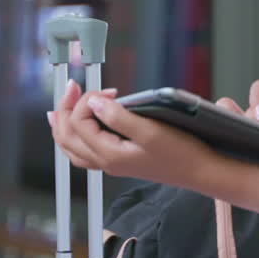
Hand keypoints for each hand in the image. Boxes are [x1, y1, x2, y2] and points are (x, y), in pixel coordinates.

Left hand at [48, 80, 218, 188]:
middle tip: (72, 86)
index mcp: (109, 154)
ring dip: (64, 125)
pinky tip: (78, 129)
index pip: (80, 123)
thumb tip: (94, 103)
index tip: (110, 90)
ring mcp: (111, 164)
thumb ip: (119, 117)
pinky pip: (84, 153)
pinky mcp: (119, 161)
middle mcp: (105, 162)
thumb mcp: (150, 131)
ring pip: (72, 148)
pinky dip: (74, 138)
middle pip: (67, 137)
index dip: (87, 100)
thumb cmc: (181, 152)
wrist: (199, 171)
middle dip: (65, 109)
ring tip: (58, 108)